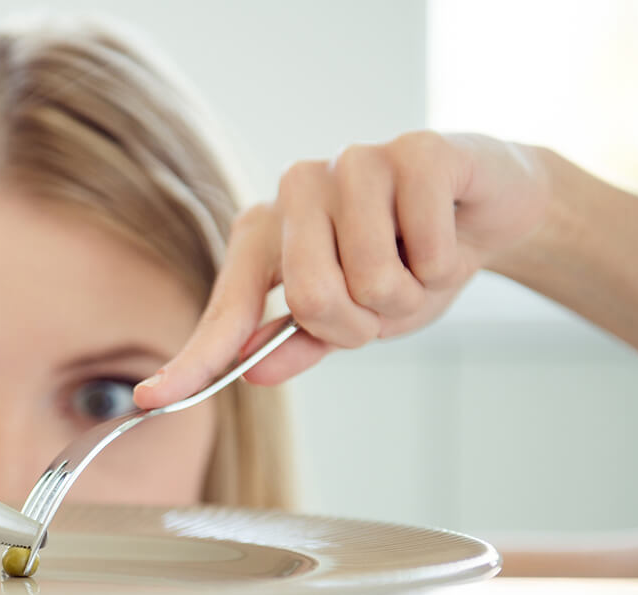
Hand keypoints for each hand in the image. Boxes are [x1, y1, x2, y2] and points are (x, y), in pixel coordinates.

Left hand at [135, 131, 550, 404]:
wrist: (485, 209)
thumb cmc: (404, 263)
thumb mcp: (349, 318)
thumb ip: (297, 342)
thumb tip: (250, 371)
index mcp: (265, 235)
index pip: (226, 310)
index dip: (192, 360)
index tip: (152, 399)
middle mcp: (295, 190)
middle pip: (313, 298)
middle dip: (362, 324)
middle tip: (386, 305)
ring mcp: (352, 163)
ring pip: (373, 277)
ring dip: (410, 295)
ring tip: (419, 266)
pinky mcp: (414, 150)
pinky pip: (426, 245)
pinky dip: (445, 263)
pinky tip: (447, 235)